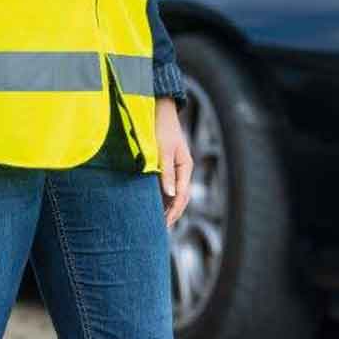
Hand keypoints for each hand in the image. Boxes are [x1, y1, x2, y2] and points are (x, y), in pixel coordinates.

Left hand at [156, 96, 192, 228]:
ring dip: (167, 207)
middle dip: (172, 213)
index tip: (164, 224)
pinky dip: (162, 197)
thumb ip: (166, 172)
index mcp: (185, 166)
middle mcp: (182, 168)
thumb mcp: (163, 150)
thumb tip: (170, 195)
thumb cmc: (161, 127)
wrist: (159, 109)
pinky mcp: (166, 164)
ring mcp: (175, 167)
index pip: (181, 195)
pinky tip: (153, 204)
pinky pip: (167, 185)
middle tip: (160, 229)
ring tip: (157, 222)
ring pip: (174, 192)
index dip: (173, 211)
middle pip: (180, 197)